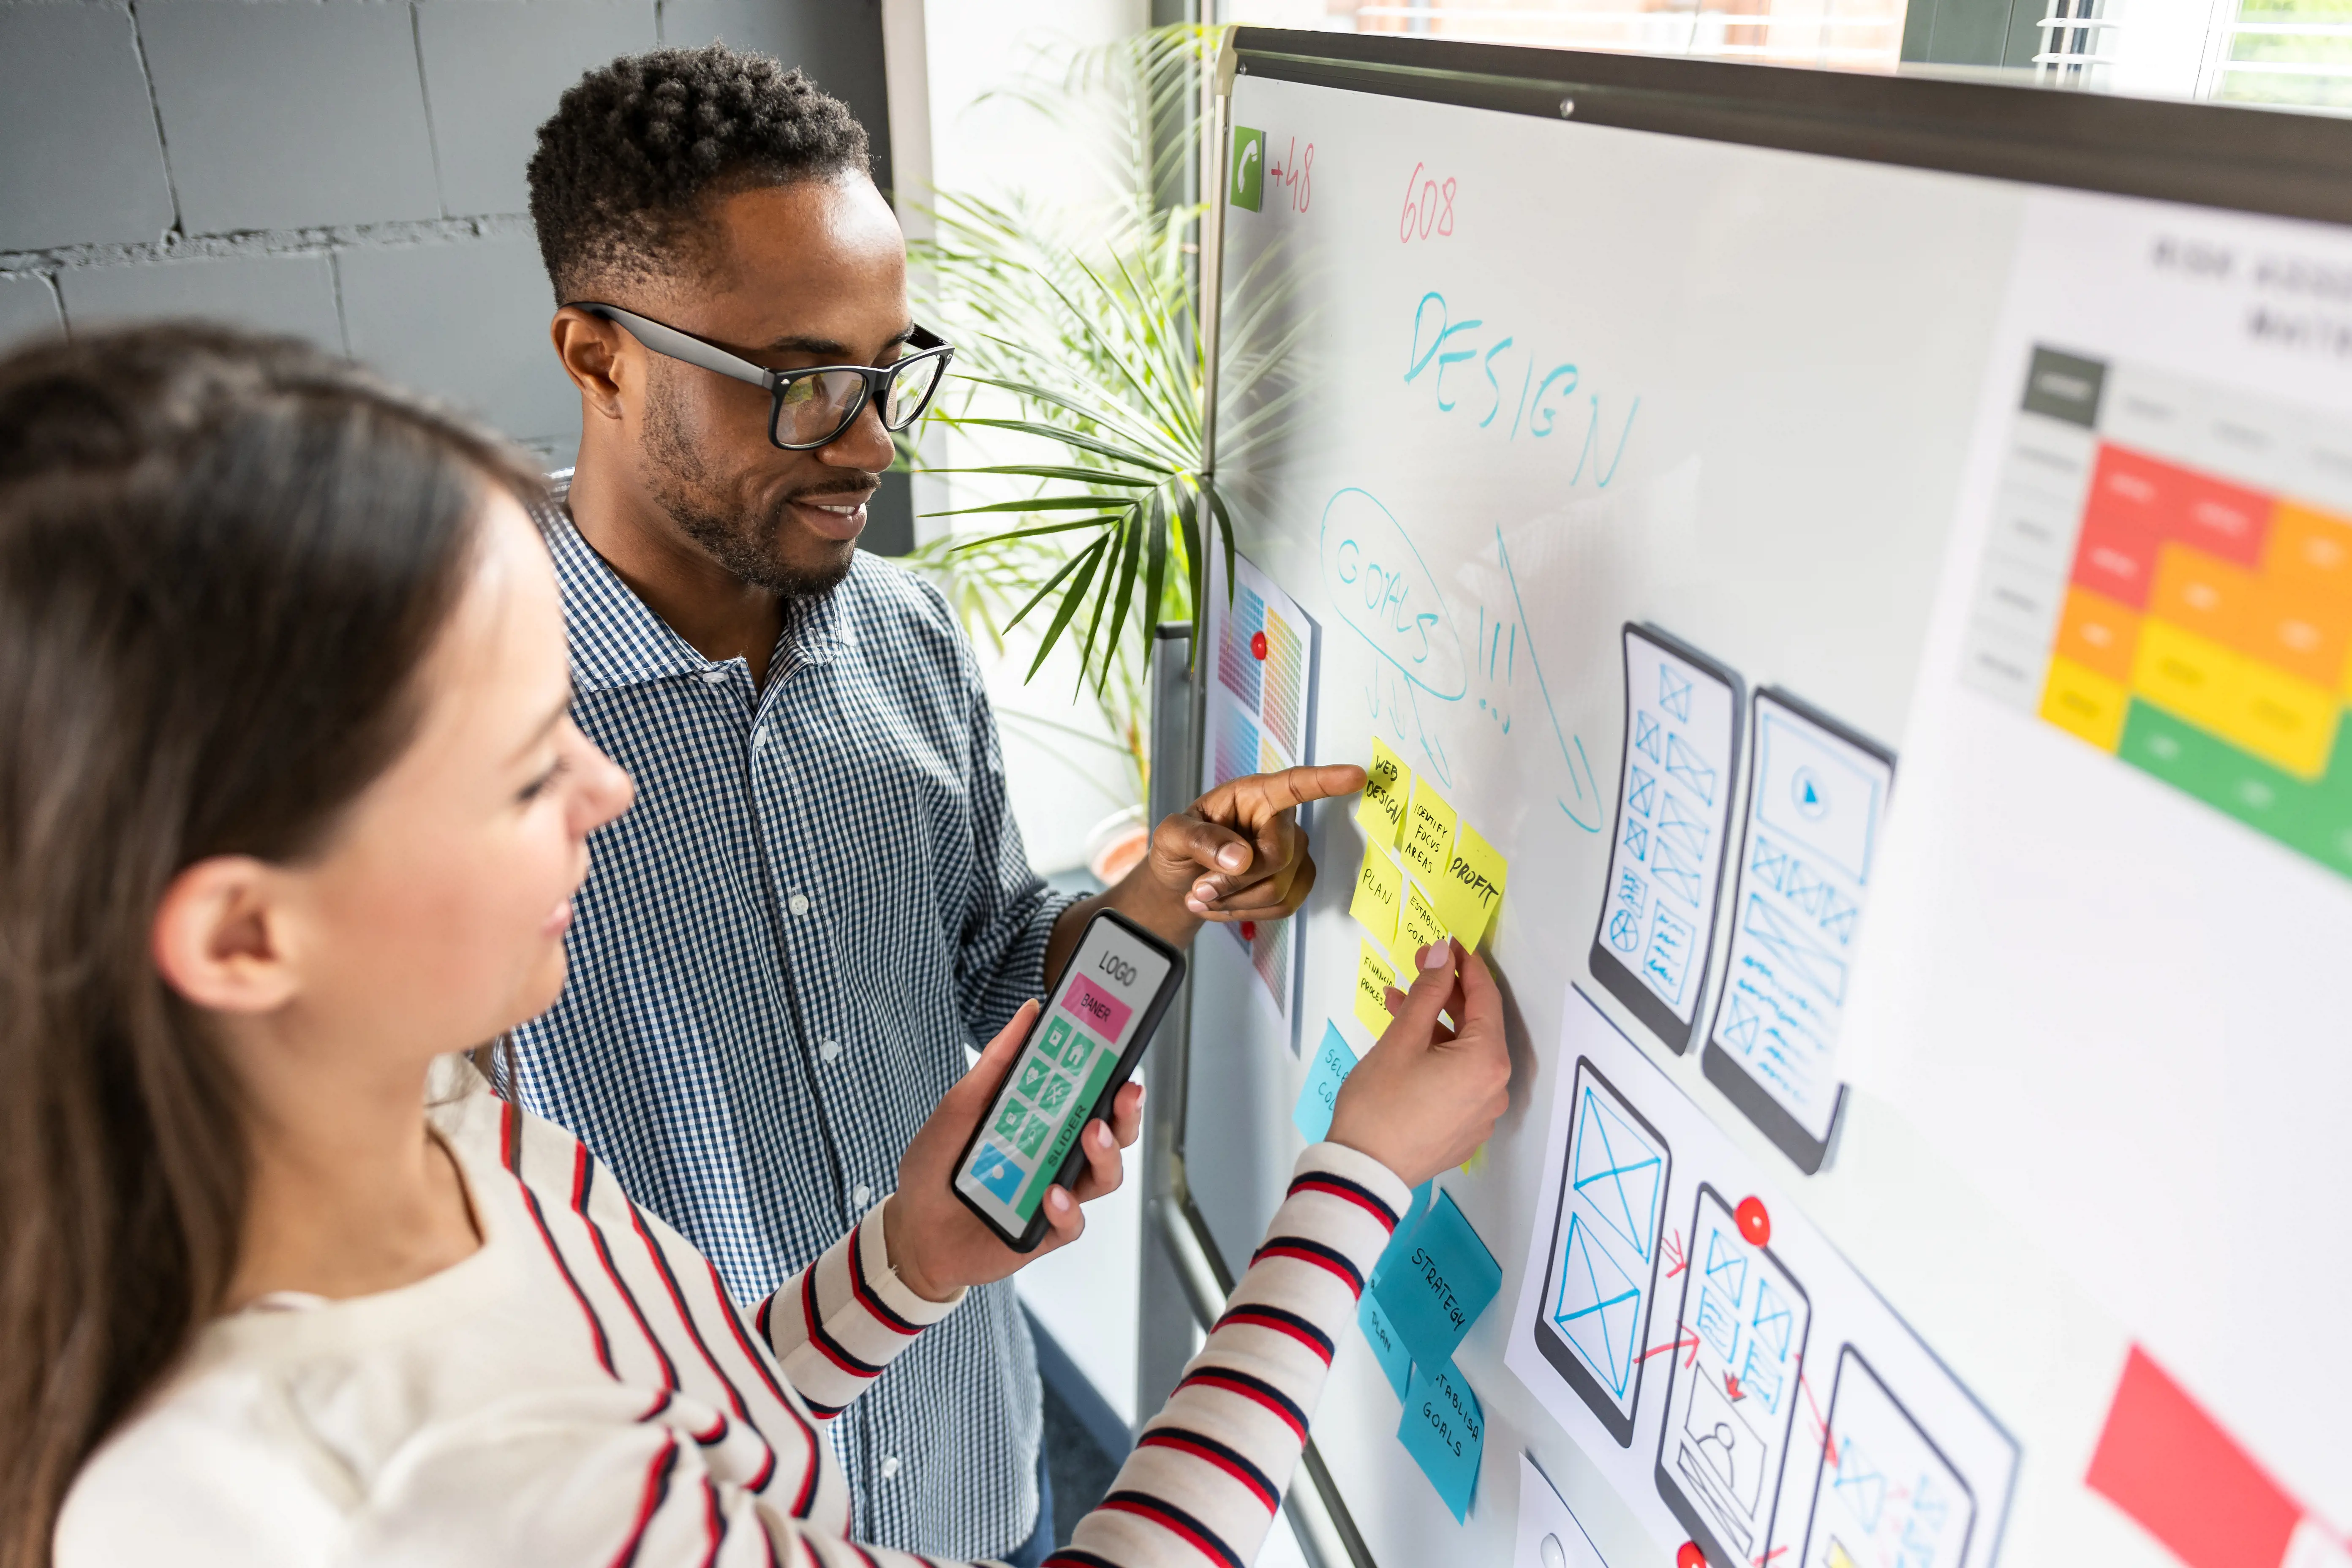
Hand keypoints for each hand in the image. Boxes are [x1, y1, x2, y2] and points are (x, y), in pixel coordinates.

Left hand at [884, 1000, 1145, 1302]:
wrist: (910, 1228)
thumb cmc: (935, 1167)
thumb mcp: (960, 1105)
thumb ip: (997, 1064)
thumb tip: (1029, 1013)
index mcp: (1045, 1121)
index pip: (1092, 1094)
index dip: (1114, 1074)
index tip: (1124, 1049)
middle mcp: (1057, 1155)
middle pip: (1113, 1133)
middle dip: (1127, 1112)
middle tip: (1124, 1092)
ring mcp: (1056, 1193)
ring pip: (1105, 1176)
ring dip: (1105, 1153)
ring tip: (1090, 1134)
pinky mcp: (1046, 1231)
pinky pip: (1073, 1222)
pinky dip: (1067, 1209)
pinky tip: (1051, 1194)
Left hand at [1152, 762, 1365, 921]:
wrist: (1182, 878)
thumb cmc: (1180, 846)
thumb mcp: (1170, 836)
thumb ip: (1198, 840)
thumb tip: (1240, 858)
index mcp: (1253, 795)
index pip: (1294, 785)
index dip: (1326, 781)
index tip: (1356, 776)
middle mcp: (1280, 820)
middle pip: (1277, 858)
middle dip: (1233, 882)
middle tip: (1199, 889)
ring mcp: (1294, 852)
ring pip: (1279, 889)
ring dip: (1235, 902)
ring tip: (1204, 895)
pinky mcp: (1297, 881)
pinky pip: (1282, 907)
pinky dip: (1246, 913)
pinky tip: (1223, 904)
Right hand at [1327, 939, 1510, 1187]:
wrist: (1363, 1172)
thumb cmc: (1380, 1103)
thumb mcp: (1402, 1039)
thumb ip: (1427, 992)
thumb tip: (1442, 954)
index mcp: (1487, 1062)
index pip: (1486, 999)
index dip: (1466, 966)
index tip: (1448, 943)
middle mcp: (1495, 1088)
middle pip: (1478, 1027)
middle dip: (1447, 995)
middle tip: (1419, 968)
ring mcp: (1483, 1113)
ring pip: (1466, 1054)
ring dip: (1436, 1026)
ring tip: (1398, 1005)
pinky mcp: (1466, 1129)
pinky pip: (1460, 1080)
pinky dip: (1438, 1057)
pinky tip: (1407, 1046)